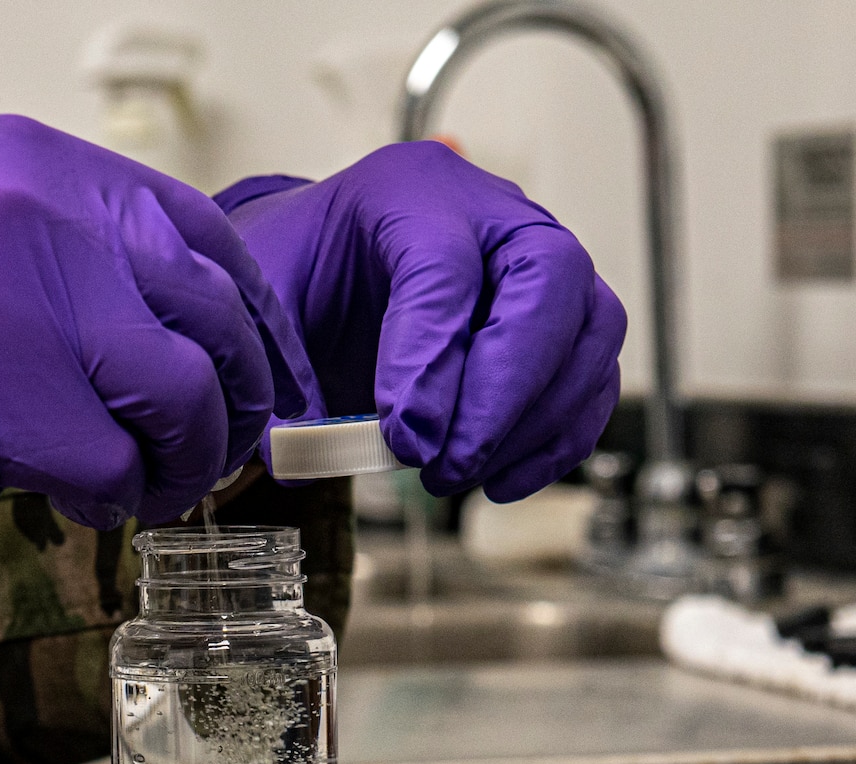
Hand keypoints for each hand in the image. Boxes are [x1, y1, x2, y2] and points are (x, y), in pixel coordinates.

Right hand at [0, 116, 312, 527]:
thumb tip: (121, 338)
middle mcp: (48, 222)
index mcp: (36, 168)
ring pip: (187, 399)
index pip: (207, 237)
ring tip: (135, 491)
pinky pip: (112, 469)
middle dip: (232, 407)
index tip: (238, 383)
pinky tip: (70, 505)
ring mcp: (23, 310)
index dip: (244, 326)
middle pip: (219, 321)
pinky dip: (110, 502)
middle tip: (203, 457)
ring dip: (181, 464)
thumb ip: (37, 257)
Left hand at [217, 142, 625, 501]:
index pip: (444, 265)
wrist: (321, 266)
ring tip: (461, 474)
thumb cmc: (299, 276)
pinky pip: (593, 372)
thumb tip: (296, 457)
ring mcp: (537, 259)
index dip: (430, 358)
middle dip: (505, 388)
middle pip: (549, 277)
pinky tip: (500, 479)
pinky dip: (559, 436)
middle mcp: (490, 211)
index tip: (404, 436)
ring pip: (589, 326)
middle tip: (448, 463)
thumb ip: (272, 380)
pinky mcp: (562, 314)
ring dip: (536, 420)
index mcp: (407, 191)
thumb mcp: (262, 313)